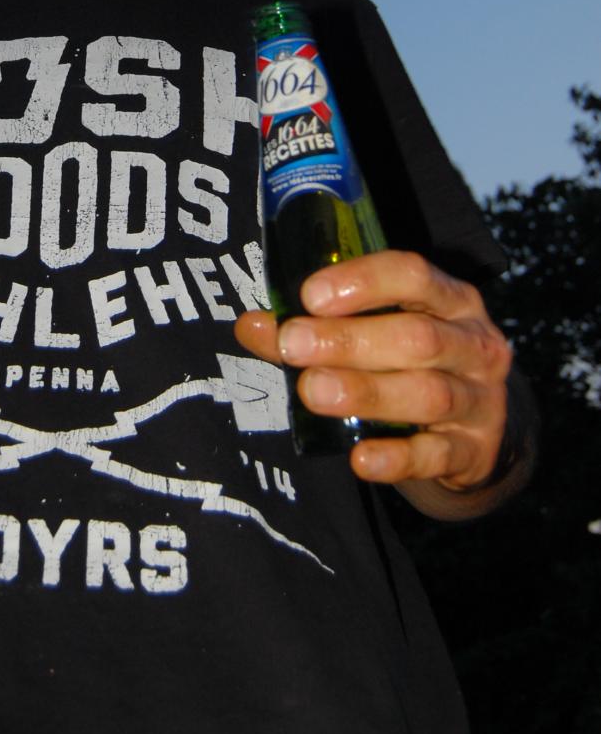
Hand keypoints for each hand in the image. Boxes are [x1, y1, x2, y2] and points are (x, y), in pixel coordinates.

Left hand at [234, 250, 513, 506]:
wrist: (477, 433)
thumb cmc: (412, 365)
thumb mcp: (378, 335)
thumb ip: (315, 329)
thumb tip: (252, 325)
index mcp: (449, 299)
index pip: (413, 275)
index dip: (363, 281)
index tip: (311, 295)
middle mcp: (473, 344)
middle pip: (417, 337)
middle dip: (350, 340)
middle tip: (294, 344)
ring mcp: (480, 400)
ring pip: (429, 394)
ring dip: (367, 392)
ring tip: (314, 391)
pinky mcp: (474, 452)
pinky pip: (435, 455)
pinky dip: (397, 458)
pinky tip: (360, 458)